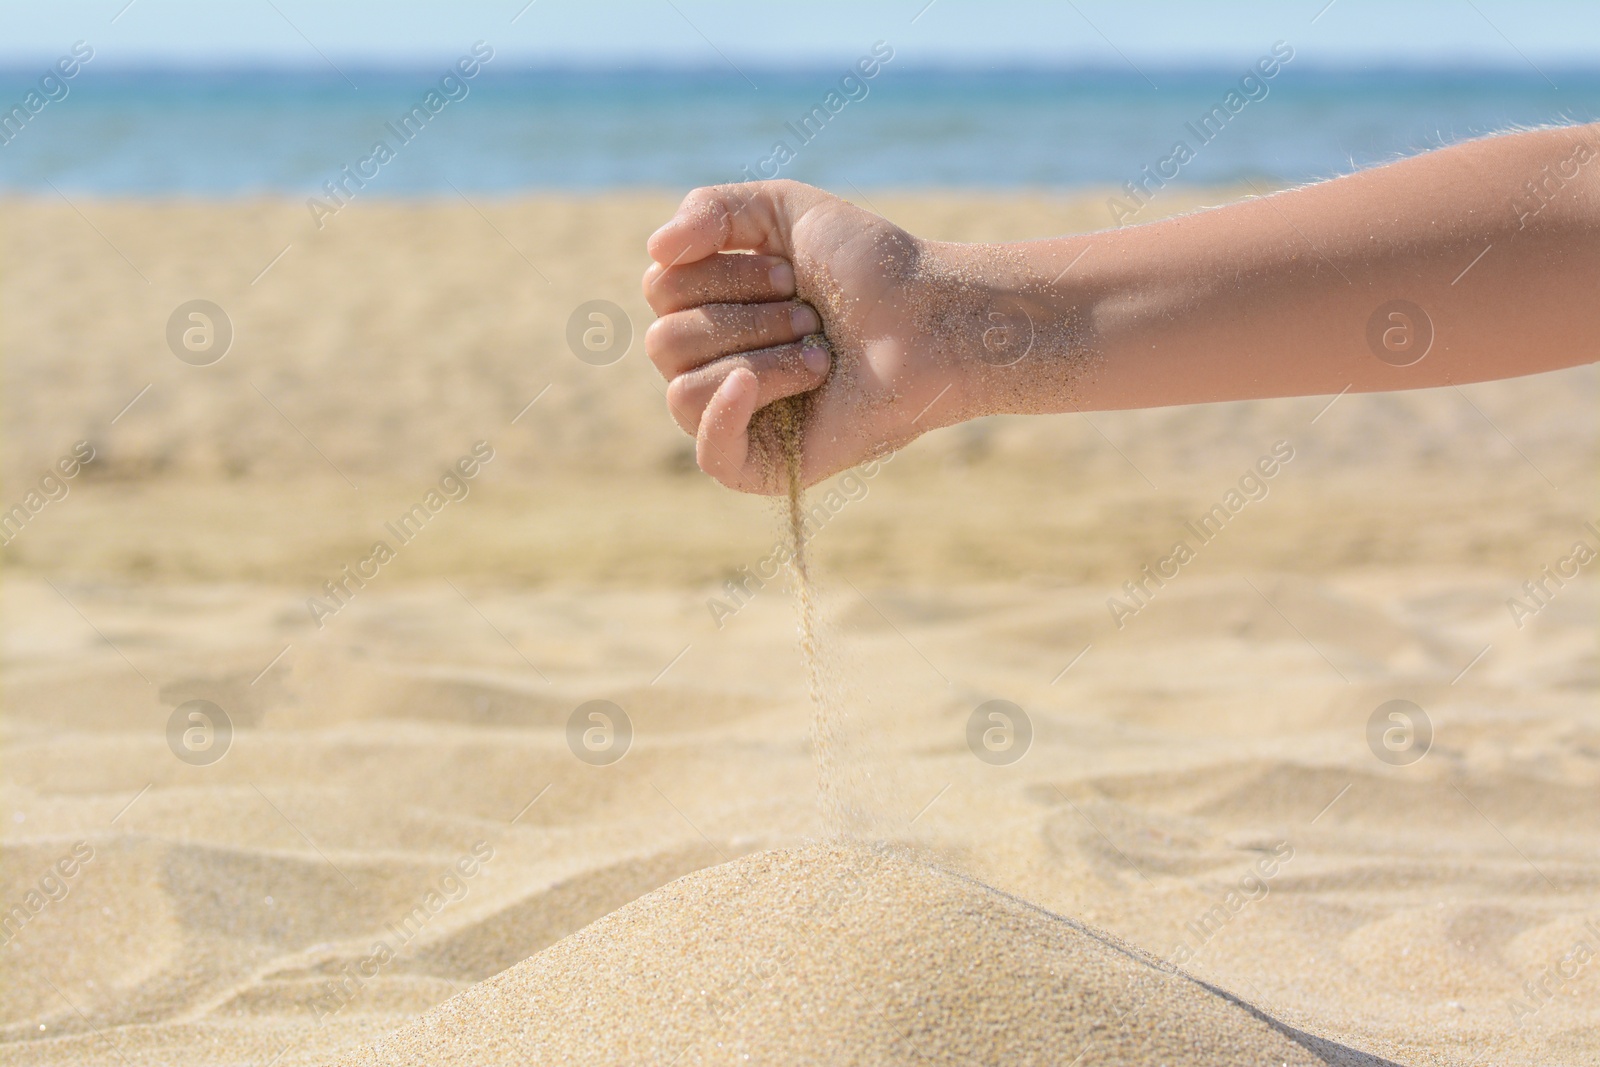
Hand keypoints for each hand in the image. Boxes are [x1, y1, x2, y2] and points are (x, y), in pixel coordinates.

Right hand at [642, 180, 979, 493]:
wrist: (933, 319)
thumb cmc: (870, 267)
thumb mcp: (782, 209)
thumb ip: (710, 208)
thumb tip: (654, 252)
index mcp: (715, 311)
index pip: (660, 290)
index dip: (721, 272)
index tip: (792, 271)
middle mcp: (718, 365)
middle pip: (664, 340)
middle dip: (743, 316)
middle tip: (812, 314)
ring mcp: (739, 419)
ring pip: (682, 388)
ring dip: (757, 356)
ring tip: (820, 352)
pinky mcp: (765, 467)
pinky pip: (708, 452)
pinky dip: (725, 413)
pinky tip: (754, 383)